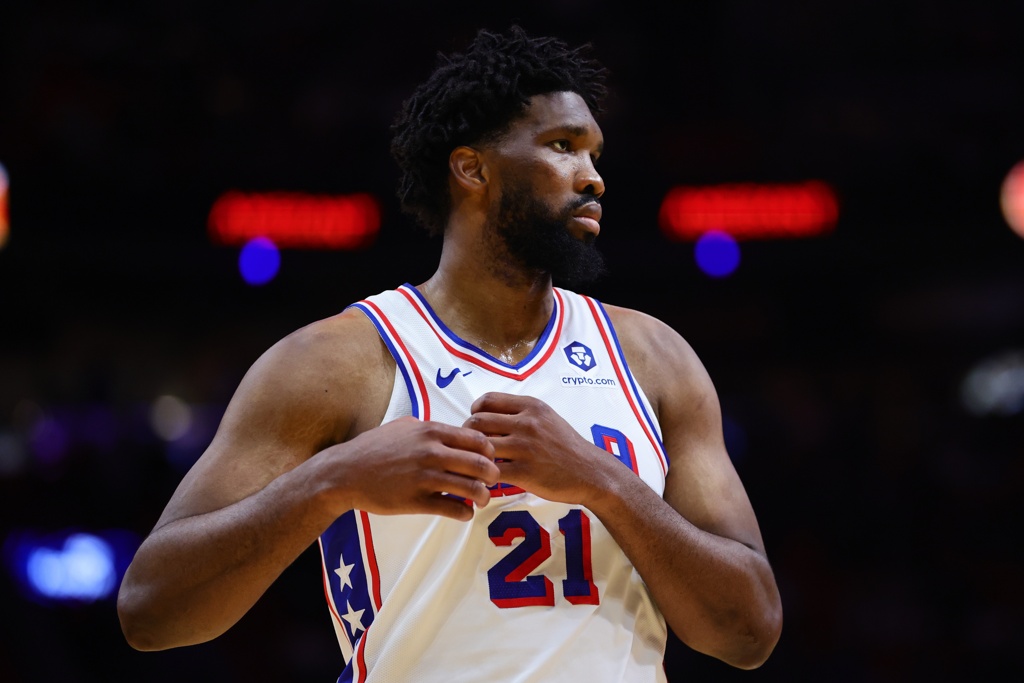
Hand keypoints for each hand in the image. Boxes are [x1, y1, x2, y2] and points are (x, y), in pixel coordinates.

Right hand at [318, 417, 499, 520]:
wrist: (344, 473)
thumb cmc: (373, 448)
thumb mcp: (403, 426)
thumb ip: (430, 427)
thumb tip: (451, 431)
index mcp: (431, 432)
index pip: (478, 439)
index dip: (490, 452)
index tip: (489, 460)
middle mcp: (432, 452)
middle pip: (482, 464)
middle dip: (493, 475)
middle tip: (491, 482)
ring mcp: (425, 477)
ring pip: (472, 488)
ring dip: (483, 496)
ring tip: (481, 499)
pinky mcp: (416, 501)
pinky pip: (453, 509)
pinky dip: (465, 512)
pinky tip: (463, 512)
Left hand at [462, 392, 611, 504]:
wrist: (591, 473)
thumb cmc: (566, 446)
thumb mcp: (547, 418)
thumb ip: (520, 414)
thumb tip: (488, 417)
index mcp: (531, 407)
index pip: (487, 400)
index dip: (475, 412)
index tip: (477, 424)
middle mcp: (527, 423)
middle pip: (478, 422)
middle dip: (467, 435)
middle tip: (471, 448)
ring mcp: (525, 448)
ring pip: (480, 447)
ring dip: (472, 457)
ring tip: (475, 466)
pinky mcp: (525, 472)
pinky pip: (491, 472)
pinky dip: (483, 478)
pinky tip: (485, 482)